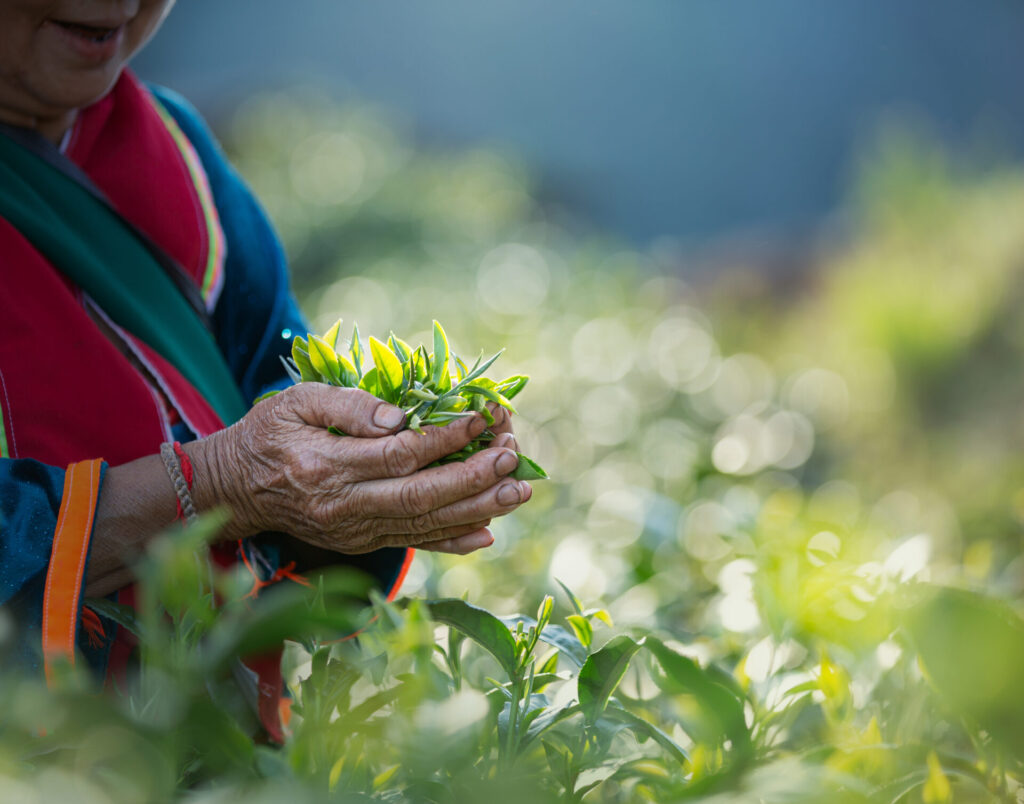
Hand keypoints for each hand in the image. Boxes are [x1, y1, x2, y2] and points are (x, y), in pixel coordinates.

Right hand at [187, 383, 531, 554]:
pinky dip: (452, 541)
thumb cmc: (268, 434)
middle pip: (420, 496)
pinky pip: (413, 543)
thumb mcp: (295, 402)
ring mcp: (354, 530)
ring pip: (424, 523)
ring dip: (476, 509)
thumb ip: (346, 406)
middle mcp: (344, 506)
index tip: (481, 418)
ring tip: (517, 492)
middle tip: (513, 458)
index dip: (445, 438)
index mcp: (326, 466)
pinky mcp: (361, 541)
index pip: (398, 454)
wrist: (237, 488)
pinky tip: (487, 532)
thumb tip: (401, 417)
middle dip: (473, 478)